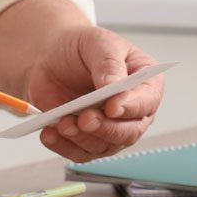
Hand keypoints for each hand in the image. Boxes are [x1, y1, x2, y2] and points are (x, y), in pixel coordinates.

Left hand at [26, 26, 164, 162]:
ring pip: (104, 146)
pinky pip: (80, 153)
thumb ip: (108, 63)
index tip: (112, 107)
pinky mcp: (87, 139)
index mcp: (144, 84)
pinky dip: (64, 146)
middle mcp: (132, 111)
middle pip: (129, 132)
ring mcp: (111, 128)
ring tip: (62, 123)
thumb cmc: (81, 48)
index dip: (131, 107)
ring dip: (82, 138)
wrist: (52, 58)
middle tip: (84, 119)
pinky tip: (49, 134)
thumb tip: (113, 86)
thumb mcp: (97, 42)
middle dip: (105, 128)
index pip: (146, 102)